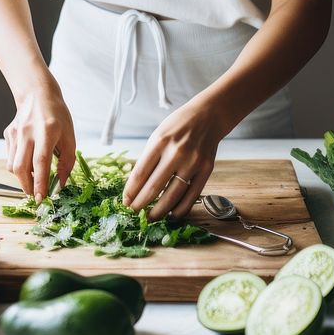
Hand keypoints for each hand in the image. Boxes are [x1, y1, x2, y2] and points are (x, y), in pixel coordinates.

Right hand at [4, 81, 75, 201]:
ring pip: (12, 165)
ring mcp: (15, 133)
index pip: (40, 162)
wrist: (37, 94)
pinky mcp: (8, 134)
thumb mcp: (70, 137)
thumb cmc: (57, 116)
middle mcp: (28, 132)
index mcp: (47, 131)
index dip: (40, 182)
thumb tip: (60, 184)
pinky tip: (28, 162)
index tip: (41, 198)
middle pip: (21, 167)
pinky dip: (18, 166)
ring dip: (22, 178)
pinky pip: (10, 157)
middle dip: (27, 186)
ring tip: (34, 179)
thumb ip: (67, 162)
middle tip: (36, 195)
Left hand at [122, 100, 224, 219]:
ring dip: (158, 211)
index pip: (140, 173)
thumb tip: (136, 188)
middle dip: (140, 204)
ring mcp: (193, 162)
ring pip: (173, 196)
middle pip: (154, 187)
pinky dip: (180, 209)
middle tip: (133, 214)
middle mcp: (176, 152)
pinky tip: (171, 215)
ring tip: (150, 218)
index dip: (130, 191)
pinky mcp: (206, 170)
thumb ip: (149, 159)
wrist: (208, 116)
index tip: (125, 202)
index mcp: (160, 141)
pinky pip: (191, 196)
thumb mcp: (158, 135)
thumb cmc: (178, 126)